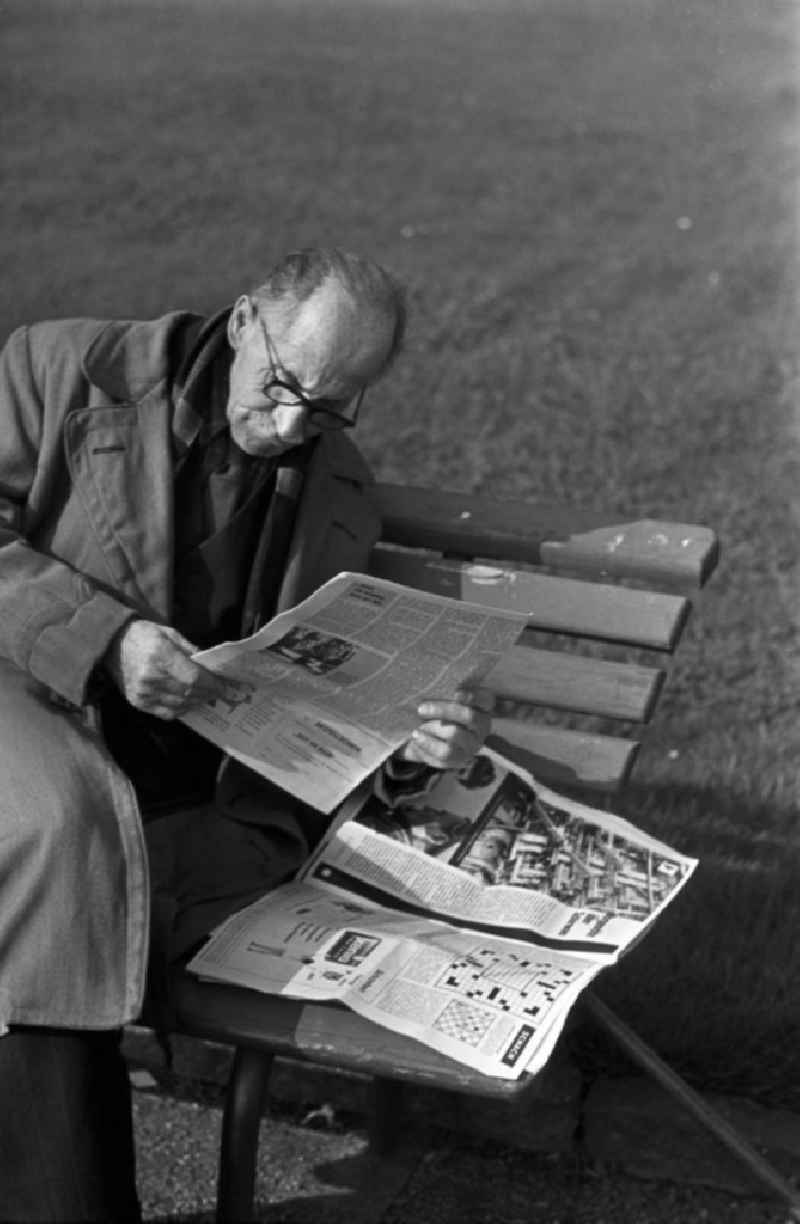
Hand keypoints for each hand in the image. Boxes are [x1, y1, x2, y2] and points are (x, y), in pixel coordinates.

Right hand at [104, 619, 230, 719]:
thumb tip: (212, 668)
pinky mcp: (138, 702)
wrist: (111, 644)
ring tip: (210, 697)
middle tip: (225, 693)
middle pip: (190, 692)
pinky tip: (191, 702)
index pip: (194, 678)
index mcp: (160, 656)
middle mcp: (151, 677)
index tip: (230, 687)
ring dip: (199, 702)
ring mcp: (143, 693)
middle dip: (210, 694)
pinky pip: (167, 713)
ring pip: (181, 705)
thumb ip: (191, 651)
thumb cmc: (144, 635)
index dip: (214, 685)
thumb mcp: (170, 634)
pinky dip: (183, 709)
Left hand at [397, 687, 493, 770]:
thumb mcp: (445, 700)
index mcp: (483, 708)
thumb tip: (430, 684)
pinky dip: (427, 745)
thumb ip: (444, 694)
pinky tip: (416, 738)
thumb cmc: (441, 711)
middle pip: (468, 716)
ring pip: (454, 735)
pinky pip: (443, 754)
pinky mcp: (460, 759)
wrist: (432, 736)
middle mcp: (482, 727)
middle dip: (443, 710)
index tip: (455, 692)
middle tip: (421, 709)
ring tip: (416, 730)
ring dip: (432, 730)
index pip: (486, 700)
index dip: (473, 696)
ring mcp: (473, 745)